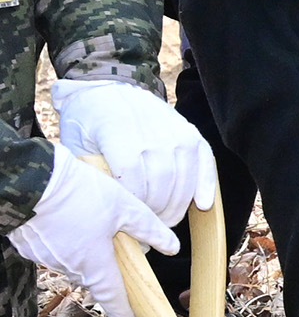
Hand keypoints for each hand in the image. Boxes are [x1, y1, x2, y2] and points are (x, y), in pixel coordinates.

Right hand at [12, 148, 176, 316]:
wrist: (31, 180)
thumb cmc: (79, 193)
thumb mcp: (125, 207)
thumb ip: (149, 230)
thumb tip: (172, 247)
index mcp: (94, 264)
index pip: (113, 298)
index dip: (126, 313)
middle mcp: (68, 267)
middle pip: (94, 277)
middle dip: (106, 269)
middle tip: (117, 249)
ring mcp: (45, 258)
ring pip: (73, 263)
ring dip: (85, 252)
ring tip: (91, 225)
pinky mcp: (29, 246)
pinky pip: (54, 251)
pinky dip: (65, 242)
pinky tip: (69, 220)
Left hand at [51, 79, 214, 225]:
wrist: (106, 88)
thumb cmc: (86, 123)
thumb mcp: (75, 145)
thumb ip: (91, 174)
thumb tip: (110, 210)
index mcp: (118, 134)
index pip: (134, 181)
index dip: (136, 206)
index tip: (129, 221)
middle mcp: (152, 132)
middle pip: (162, 183)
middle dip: (157, 212)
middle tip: (150, 228)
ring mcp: (175, 131)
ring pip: (184, 178)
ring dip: (178, 205)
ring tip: (167, 219)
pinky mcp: (190, 132)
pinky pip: (206, 162)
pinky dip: (206, 185)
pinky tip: (202, 204)